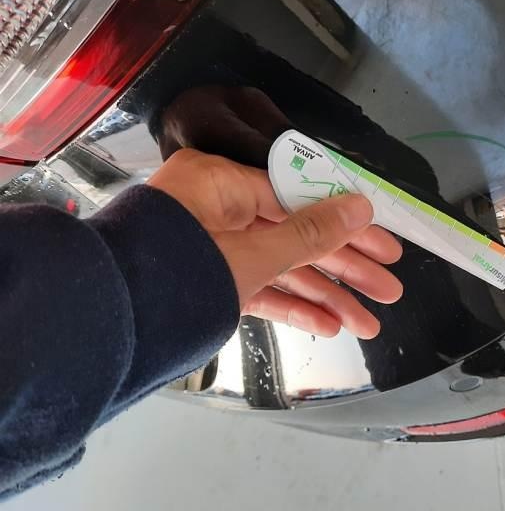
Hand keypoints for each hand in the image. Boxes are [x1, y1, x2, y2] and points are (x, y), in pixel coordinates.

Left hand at [148, 148, 402, 338]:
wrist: (109, 325)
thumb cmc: (182, 271)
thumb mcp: (255, 253)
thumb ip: (311, 233)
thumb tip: (362, 207)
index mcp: (222, 184)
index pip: (301, 200)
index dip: (347, 226)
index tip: (383, 245)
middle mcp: (218, 211)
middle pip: (297, 238)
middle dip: (346, 269)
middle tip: (390, 290)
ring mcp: (213, 250)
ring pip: (282, 269)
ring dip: (325, 297)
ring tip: (369, 324)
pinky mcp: (209, 284)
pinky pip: (257, 290)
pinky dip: (290, 307)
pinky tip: (330, 326)